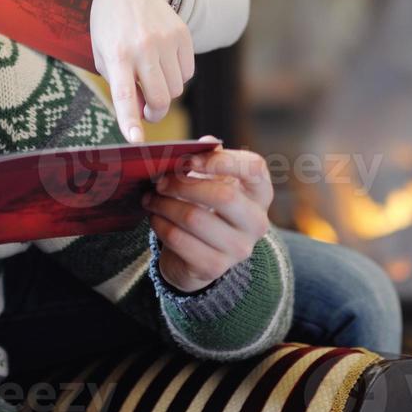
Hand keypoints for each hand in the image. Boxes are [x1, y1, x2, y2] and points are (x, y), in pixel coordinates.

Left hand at [90, 0, 193, 141]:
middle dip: (155, 113)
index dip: (130, 120)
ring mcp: (166, 40)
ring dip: (166, 92)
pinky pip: (188, 73)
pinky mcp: (183, 35)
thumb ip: (121, 86)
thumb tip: (146, 111)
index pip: (125, 95)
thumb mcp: (104, 55)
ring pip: (177, 89)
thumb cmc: (111, 28)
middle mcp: (143, 47)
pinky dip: (177, 76)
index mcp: (117, 55)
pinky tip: (164, 62)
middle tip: (148, 111)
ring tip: (152, 77)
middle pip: (160, 99)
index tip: (136, 140)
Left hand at [142, 143, 272, 293]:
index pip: (254, 168)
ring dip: (164, 204)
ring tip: (150, 198)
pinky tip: (154, 217)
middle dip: (183, 184)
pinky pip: (179, 240)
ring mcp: (238, 248)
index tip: (188, 159)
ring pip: (194, 218)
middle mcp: (257, 222)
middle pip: (224, 195)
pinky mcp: (214, 267)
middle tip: (159, 180)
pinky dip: (160, 225)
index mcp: (261, 193)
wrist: (203, 255)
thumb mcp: (214, 180)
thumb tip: (205, 144)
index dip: (220, 160)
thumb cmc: (208, 207)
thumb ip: (210, 159)